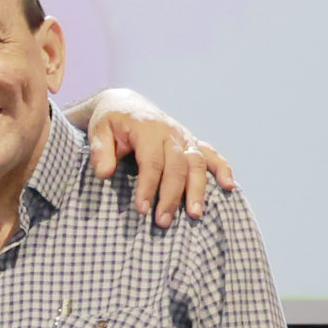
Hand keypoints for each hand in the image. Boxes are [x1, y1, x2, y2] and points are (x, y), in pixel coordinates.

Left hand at [82, 90, 237, 227]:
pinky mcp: (191, 142)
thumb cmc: (110, 122)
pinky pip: (211, 154)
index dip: (148, 186)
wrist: (126, 105)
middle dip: (172, 196)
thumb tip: (104, 174)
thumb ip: (100, 151)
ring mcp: (184, 137)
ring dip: (198, 190)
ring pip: (196, 164)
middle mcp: (170, 132)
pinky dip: (222, 169)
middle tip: (163, 222)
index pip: (152, 161)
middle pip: (177, 166)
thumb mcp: (98, 131)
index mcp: (148, 129)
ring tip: (195, 215)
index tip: (142, 210)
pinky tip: (230, 187)